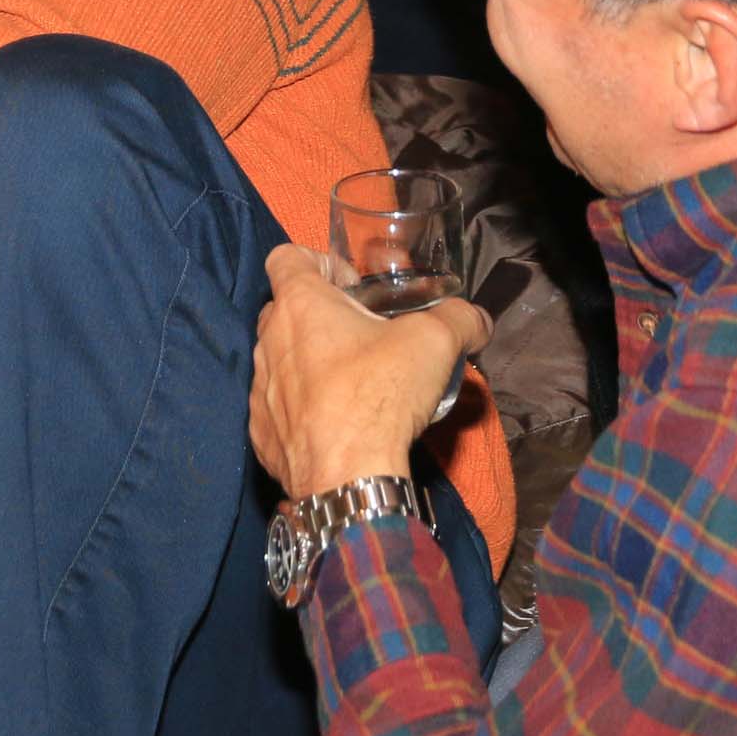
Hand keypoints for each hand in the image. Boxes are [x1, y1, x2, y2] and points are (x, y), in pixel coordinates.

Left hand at [249, 244, 489, 499]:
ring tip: (353, 386)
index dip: (318, 262)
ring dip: (309, 364)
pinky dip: (302, 411)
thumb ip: (459, 319)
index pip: (286, 257)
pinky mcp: (260, 434)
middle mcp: (270, 341)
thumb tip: (477, 319)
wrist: (350, 479)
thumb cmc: (382, 395)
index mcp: (300, 304)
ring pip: (280, 361)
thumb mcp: (435, 343)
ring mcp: (259, 390)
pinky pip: (278, 410)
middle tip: (362, 337)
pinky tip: (336, 425)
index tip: (353, 288)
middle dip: (320, 316)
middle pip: (285, 310)